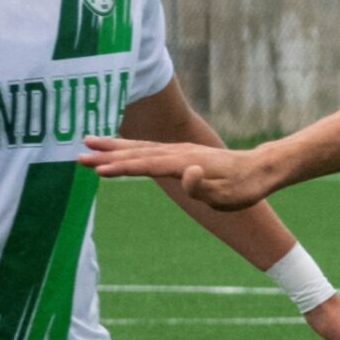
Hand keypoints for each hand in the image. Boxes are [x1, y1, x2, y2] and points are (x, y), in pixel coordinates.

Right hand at [79, 136, 278, 209]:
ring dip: (113, 146)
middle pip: (136, 153)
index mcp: (184, 163)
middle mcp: (178, 153)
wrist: (260, 169)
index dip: (121, 168)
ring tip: (87, 142)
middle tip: (78, 155)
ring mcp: (178, 151)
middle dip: (106, 154)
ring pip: (139, 147)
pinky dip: (129, 146)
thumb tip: (187, 173)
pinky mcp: (180, 153)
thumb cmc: (244, 187)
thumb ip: (204, 188)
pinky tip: (118, 147)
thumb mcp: (228, 196)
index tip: (98, 170)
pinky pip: (147, 148)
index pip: (146, 166)